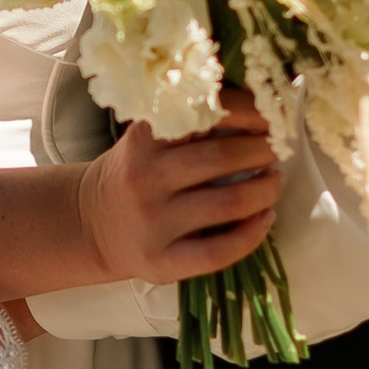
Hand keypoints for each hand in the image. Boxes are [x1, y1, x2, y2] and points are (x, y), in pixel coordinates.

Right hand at [77, 93, 281, 287]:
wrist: (90, 225)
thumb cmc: (132, 173)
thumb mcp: (146, 140)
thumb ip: (185, 123)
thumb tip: (255, 106)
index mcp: (142, 140)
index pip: (203, 115)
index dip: (246, 112)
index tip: (269, 115)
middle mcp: (144, 179)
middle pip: (220, 158)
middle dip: (262, 150)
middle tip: (278, 148)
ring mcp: (152, 224)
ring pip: (227, 204)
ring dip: (265, 190)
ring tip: (274, 181)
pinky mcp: (161, 262)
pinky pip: (218, 252)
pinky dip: (252, 234)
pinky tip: (265, 218)